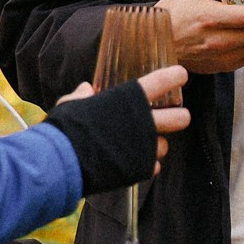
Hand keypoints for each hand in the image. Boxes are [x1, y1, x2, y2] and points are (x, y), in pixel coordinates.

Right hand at [59, 65, 191, 171]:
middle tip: (175, 116)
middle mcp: (142, 121)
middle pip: (179, 119)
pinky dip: (144, 163)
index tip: (180, 76)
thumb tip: (87, 89)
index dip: (174, 77)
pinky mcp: (140, 168)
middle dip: (180, 117)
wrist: (63, 161)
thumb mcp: (71, 104)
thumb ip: (82, 97)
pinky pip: (152, 166)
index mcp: (128, 98)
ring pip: (164, 145)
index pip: (161, 82)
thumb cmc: (65, 127)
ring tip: (140, 144)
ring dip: (155, 144)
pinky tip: (132, 161)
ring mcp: (144, 146)